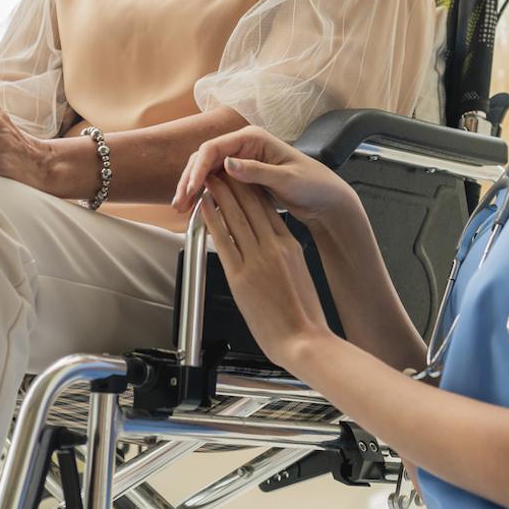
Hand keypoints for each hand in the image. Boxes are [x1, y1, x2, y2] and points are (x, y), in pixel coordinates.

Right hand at [172, 126, 365, 234]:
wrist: (325, 198)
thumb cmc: (312, 184)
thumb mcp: (286, 179)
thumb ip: (257, 171)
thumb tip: (228, 163)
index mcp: (252, 138)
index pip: (213, 148)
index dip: (197, 168)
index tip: (190, 189)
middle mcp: (243, 145)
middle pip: (204, 159)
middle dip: (188, 180)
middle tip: (179, 204)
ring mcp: (241, 160)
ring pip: (206, 172)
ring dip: (192, 189)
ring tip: (182, 209)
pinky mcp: (241, 176)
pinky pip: (215, 183)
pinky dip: (204, 195)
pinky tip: (197, 211)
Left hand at [200, 173, 335, 369]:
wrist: (304, 340)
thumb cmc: (303, 315)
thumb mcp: (299, 273)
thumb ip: (284, 255)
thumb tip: (272, 247)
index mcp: (289, 246)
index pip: (267, 208)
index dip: (252, 189)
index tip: (242, 177)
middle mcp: (272, 248)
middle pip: (249, 206)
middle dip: (234, 184)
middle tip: (221, 168)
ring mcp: (256, 260)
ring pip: (234, 217)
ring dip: (220, 195)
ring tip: (209, 179)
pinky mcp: (240, 277)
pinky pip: (222, 240)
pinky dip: (212, 221)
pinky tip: (204, 209)